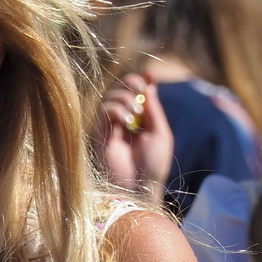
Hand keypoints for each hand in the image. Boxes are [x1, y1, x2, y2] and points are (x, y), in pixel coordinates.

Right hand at [97, 73, 173, 199]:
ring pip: (111, 96)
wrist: (139, 187)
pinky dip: (116, 109)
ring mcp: (112, 127)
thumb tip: (149, 85)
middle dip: (131, 83)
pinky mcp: (101, 133)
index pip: (139, 93)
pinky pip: (104, 110)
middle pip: (122, 89)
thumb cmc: (153, 165)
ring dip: (124, 98)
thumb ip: (154, 110)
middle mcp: (125, 121)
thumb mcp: (161, 134)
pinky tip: (126, 121)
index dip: (143, 80)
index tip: (149, 74)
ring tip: (135, 113)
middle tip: (140, 88)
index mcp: (141, 121)